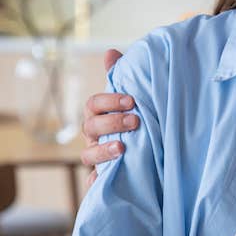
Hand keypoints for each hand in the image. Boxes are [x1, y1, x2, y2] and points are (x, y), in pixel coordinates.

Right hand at [81, 48, 136, 186]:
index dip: (109, 101)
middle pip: (91, 128)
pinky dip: (96, 183)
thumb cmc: (134, 122)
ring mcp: (96, 158)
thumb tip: (111, 52)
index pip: (94, 105)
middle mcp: (93, 136)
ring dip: (103, 151)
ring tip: (122, 149)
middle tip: (135, 121)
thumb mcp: (131, 102)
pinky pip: (94, 183)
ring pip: (88, 155)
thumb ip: (121, 77)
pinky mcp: (103, 179)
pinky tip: (105, 181)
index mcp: (99, 115)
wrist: (147, 155)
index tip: (131, 100)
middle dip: (111, 123)